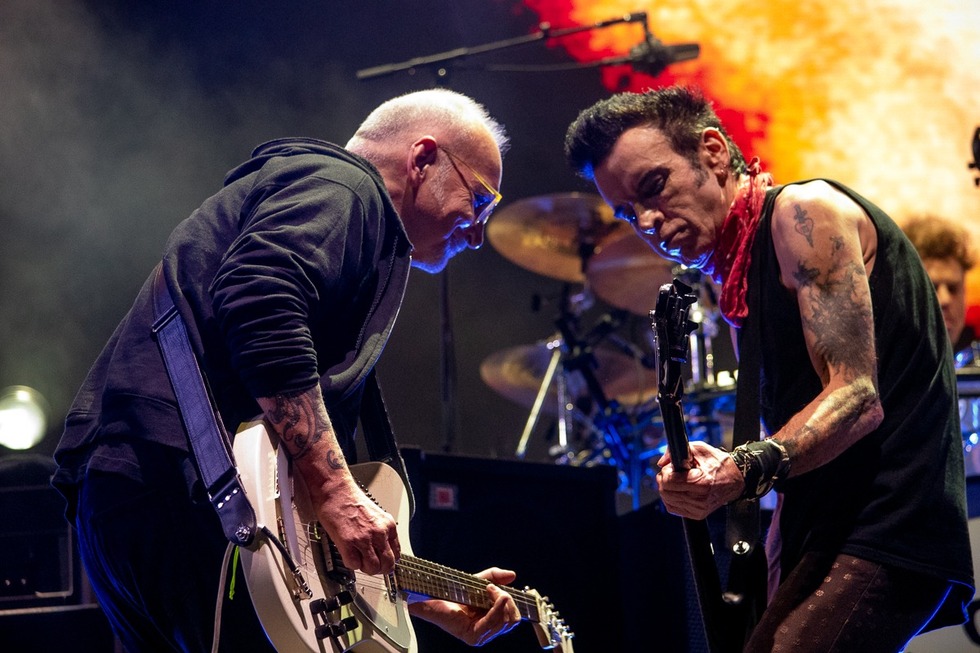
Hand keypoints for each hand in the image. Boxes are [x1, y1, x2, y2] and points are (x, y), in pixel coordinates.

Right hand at [314, 479, 399, 575]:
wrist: (335, 490)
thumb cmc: (350, 499)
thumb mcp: (376, 514)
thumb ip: (381, 531)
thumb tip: (381, 548)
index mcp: (388, 525)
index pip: (397, 553)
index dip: (388, 561)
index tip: (383, 563)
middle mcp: (379, 532)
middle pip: (388, 564)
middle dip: (379, 569)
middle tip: (371, 566)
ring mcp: (364, 538)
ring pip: (373, 568)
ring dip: (365, 568)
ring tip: (359, 561)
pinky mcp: (348, 543)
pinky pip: (354, 565)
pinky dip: (351, 564)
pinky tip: (348, 555)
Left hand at [407, 567, 521, 645]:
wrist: (432, 597)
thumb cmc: (453, 592)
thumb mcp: (478, 581)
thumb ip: (495, 578)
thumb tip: (513, 575)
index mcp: (491, 622)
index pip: (514, 618)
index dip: (511, 601)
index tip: (497, 588)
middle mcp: (488, 632)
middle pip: (513, 620)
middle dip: (508, 600)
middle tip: (492, 588)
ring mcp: (481, 636)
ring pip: (505, 621)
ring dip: (500, 600)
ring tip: (488, 589)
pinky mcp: (473, 637)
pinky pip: (492, 623)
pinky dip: (495, 606)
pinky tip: (489, 594)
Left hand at [656, 441, 743, 518]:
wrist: (735, 480)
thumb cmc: (718, 463)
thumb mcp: (699, 449)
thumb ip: (677, 452)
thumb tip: (661, 462)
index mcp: (702, 482)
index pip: (669, 481)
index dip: (666, 471)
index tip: (670, 467)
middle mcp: (700, 498)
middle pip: (665, 492)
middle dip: (663, 480)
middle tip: (671, 473)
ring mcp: (699, 509)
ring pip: (667, 500)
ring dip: (666, 489)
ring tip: (676, 481)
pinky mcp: (697, 514)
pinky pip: (673, 508)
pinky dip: (670, 498)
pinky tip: (677, 490)